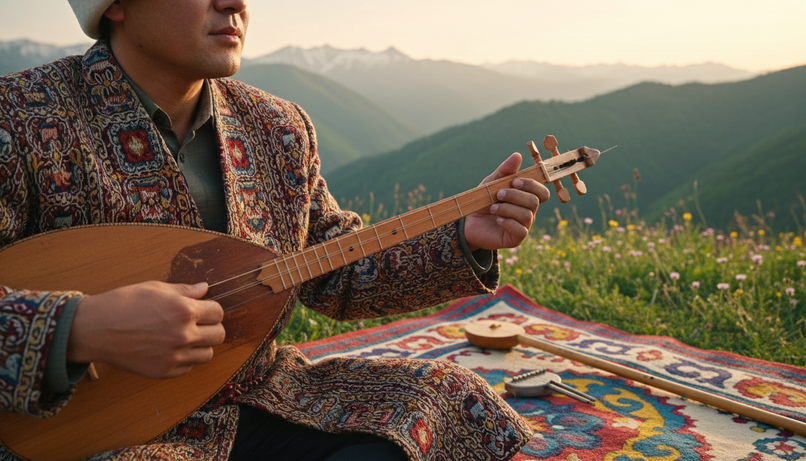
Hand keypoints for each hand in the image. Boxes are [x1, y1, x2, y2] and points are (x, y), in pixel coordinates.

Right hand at [67, 281, 225, 378]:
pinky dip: (184, 359)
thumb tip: (204, 289)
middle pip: (219, 335)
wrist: (94, 329)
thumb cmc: (122, 304)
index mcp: (184, 310)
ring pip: (207, 354)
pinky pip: (188, 367)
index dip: (211, 309)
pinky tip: (170, 349)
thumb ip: (184, 290)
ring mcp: (174, 356)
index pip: (218, 312)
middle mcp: (183, 335)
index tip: (203, 310)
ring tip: (184, 338)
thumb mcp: (155, 288)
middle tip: (198, 324)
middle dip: (211, 327)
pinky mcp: (163, 372)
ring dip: (200, 345)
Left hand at [464, 153, 549, 250]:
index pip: (542, 192)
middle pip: (535, 202)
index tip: (515, 181)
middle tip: (498, 194)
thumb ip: (505, 170)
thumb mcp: (492, 182)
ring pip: (527, 215)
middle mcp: (529, 212)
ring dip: (508, 208)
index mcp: (526, 198)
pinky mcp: (516, 238)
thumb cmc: (483, 201)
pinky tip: (497, 219)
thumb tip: (518, 155)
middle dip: (515, 195)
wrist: (468, 222)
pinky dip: (508, 222)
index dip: (532, 185)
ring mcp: (524, 226)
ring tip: (492, 208)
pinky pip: (521, 230)